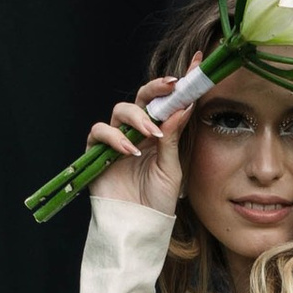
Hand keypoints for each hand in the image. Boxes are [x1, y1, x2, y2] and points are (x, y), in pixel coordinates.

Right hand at [85, 79, 193, 213]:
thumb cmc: (156, 201)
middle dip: (155, 89)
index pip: (166, 102)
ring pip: (120, 110)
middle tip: (171, 87)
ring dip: (136, 117)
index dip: (177, 84)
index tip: (196, 66)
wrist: (138, 226)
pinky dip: (114, 137)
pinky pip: (100, 132)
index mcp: (157, 133)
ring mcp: (115, 140)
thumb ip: (172, 137)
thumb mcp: (171, 167)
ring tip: (149, 135)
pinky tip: (129, 150)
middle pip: (141, 98)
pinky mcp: (97, 152)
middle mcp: (136, 132)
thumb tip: (183, 106)